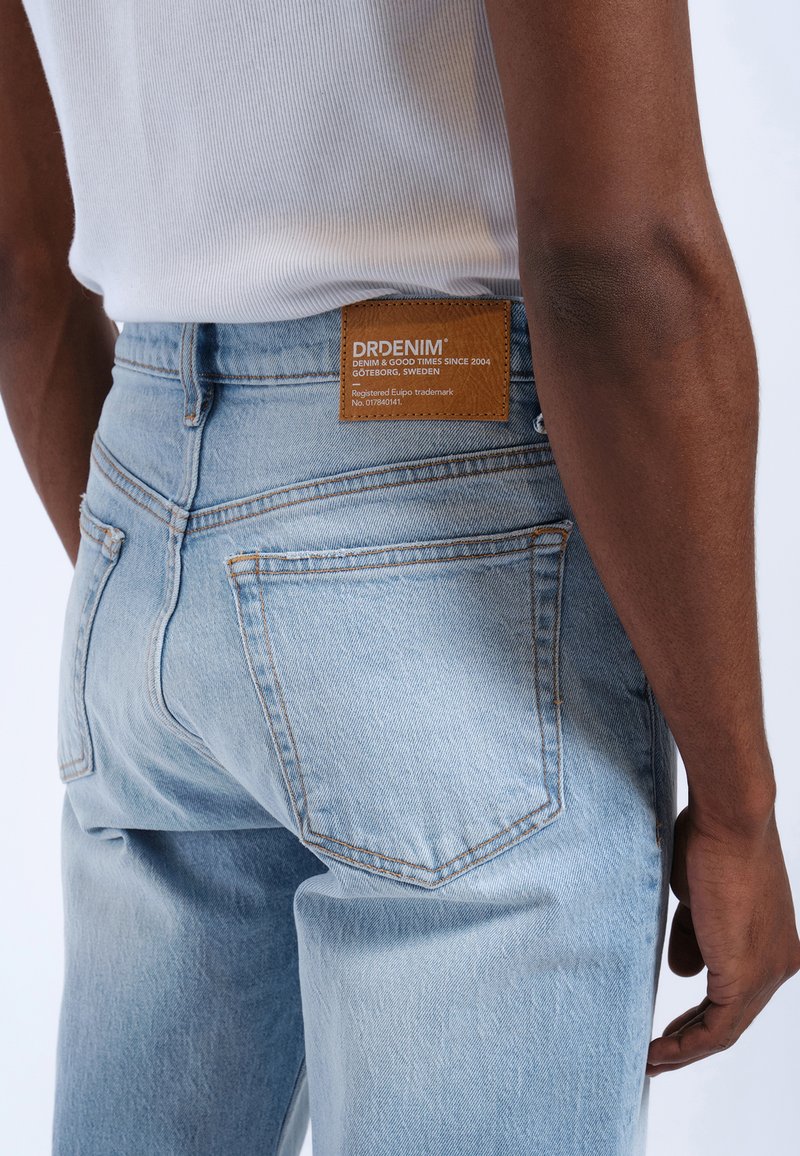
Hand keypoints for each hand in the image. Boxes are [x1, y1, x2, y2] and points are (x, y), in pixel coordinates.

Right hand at [647, 803, 799, 1075]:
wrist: (729, 818)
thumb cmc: (710, 839)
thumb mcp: (697, 897)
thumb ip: (692, 936)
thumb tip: (684, 971)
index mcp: (774, 942)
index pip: (736, 993)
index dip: (699, 1015)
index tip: (668, 1026)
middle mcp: (781, 963)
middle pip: (733, 1019)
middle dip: (690, 1039)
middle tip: (657, 1054)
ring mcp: (769, 970)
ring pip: (725, 1029)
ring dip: (683, 1049)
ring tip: (649, 1059)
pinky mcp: (746, 974)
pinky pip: (717, 1028)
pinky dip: (686, 1044)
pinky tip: (659, 1049)